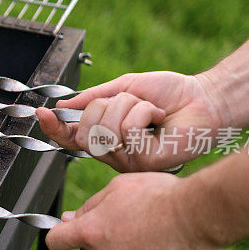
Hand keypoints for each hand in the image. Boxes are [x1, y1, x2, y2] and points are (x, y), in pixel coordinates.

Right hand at [37, 71, 225, 170]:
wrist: (205, 99)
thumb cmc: (171, 94)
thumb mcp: (125, 88)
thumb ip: (94, 97)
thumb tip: (64, 104)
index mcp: (106, 136)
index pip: (70, 137)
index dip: (54, 127)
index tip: (43, 112)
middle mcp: (114, 152)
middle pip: (85, 130)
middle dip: (106, 107)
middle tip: (132, 103)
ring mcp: (128, 160)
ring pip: (106, 129)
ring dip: (129, 107)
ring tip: (151, 111)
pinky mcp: (144, 161)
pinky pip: (127, 131)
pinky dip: (144, 113)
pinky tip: (159, 119)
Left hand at [45, 173, 218, 249]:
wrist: (198, 215)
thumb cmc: (159, 195)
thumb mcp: (118, 187)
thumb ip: (89, 206)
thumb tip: (69, 218)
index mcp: (90, 231)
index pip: (56, 240)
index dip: (60, 234)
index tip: (65, 233)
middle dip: (97, 240)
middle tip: (125, 224)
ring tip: (147, 235)